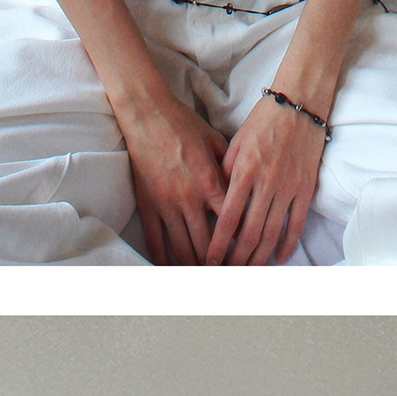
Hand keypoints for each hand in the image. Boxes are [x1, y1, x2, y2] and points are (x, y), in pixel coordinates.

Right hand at [117, 73, 229, 263]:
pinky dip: (164, 260)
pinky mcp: (147, 205)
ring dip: (195, 268)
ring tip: (205, 281)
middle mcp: (190, 198)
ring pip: (183, 249)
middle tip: (229, 280)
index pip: (231, 224)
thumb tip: (247, 189)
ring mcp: (166, 204)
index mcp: (211, 183)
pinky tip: (172, 272)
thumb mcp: (217, 142)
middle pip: (208, 245)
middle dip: (220, 267)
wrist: (148, 114)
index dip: (240, 246)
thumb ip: (231, 169)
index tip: (249, 259)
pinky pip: (155, 240)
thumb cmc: (185, 124)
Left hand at [205, 83, 325, 266]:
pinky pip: (296, 222)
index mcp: (244, 171)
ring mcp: (288, 187)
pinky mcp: (306, 188)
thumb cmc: (263, 120)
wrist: (300, 104)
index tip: (210, 260)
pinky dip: (287, 242)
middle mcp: (266, 183)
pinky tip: (278, 257)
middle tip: (227, 275)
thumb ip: (224, 173)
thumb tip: (215, 201)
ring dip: (260, 257)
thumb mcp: (235, 143)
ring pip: (272, 232)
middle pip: (250, 232)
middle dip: (237, 258)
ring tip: (249, 273)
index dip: (218, 243)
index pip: (228, 217)